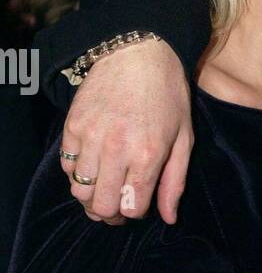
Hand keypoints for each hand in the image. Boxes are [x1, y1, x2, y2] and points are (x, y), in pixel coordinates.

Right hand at [59, 40, 192, 225]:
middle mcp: (116, 149)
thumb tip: (168, 218)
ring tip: (104, 189)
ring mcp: (90, 137)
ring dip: (92, 197)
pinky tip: (93, 167)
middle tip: (118, 207)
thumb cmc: (168, 96)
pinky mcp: (72, 126)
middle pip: (102, 206)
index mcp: (147, 155)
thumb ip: (175, 182)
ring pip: (79, 191)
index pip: (132, 208)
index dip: (135, 213)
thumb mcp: (184, 139)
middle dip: (111, 214)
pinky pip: (66, 167)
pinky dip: (77, 175)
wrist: (138, 54)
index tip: (138, 205)